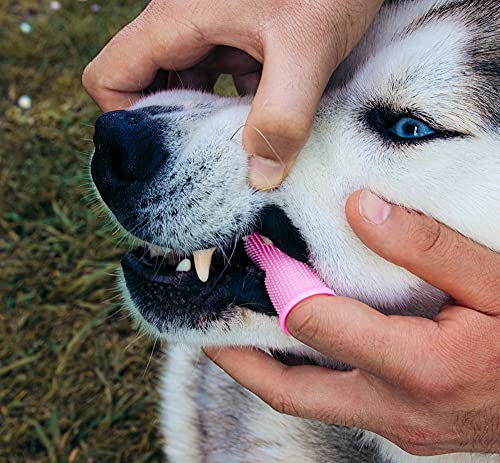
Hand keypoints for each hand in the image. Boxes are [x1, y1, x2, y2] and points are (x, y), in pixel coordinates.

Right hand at [82, 0, 382, 189]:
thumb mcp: (306, 49)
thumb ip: (281, 118)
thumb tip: (259, 177)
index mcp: (178, 19)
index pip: (111, 75)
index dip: (127, 120)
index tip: (170, 151)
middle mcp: (187, 25)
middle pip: (149, 87)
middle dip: (178, 129)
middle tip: (214, 160)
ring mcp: (216, 31)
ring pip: (191, 88)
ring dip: (214, 122)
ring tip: (244, 147)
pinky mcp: (243, 38)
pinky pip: (224, 81)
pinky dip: (241, 107)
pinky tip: (271, 122)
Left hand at [204, 190, 499, 455]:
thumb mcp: (499, 280)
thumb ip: (427, 245)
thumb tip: (357, 208)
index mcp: (420, 368)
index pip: (315, 323)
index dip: (281, 284)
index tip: (259, 251)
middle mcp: (397, 409)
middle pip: (289, 390)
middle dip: (240, 357)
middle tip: (205, 322)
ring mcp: (398, 426)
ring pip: (308, 401)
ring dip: (267, 368)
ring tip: (237, 332)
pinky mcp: (403, 427)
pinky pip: (336, 401)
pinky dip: (306, 373)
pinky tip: (300, 342)